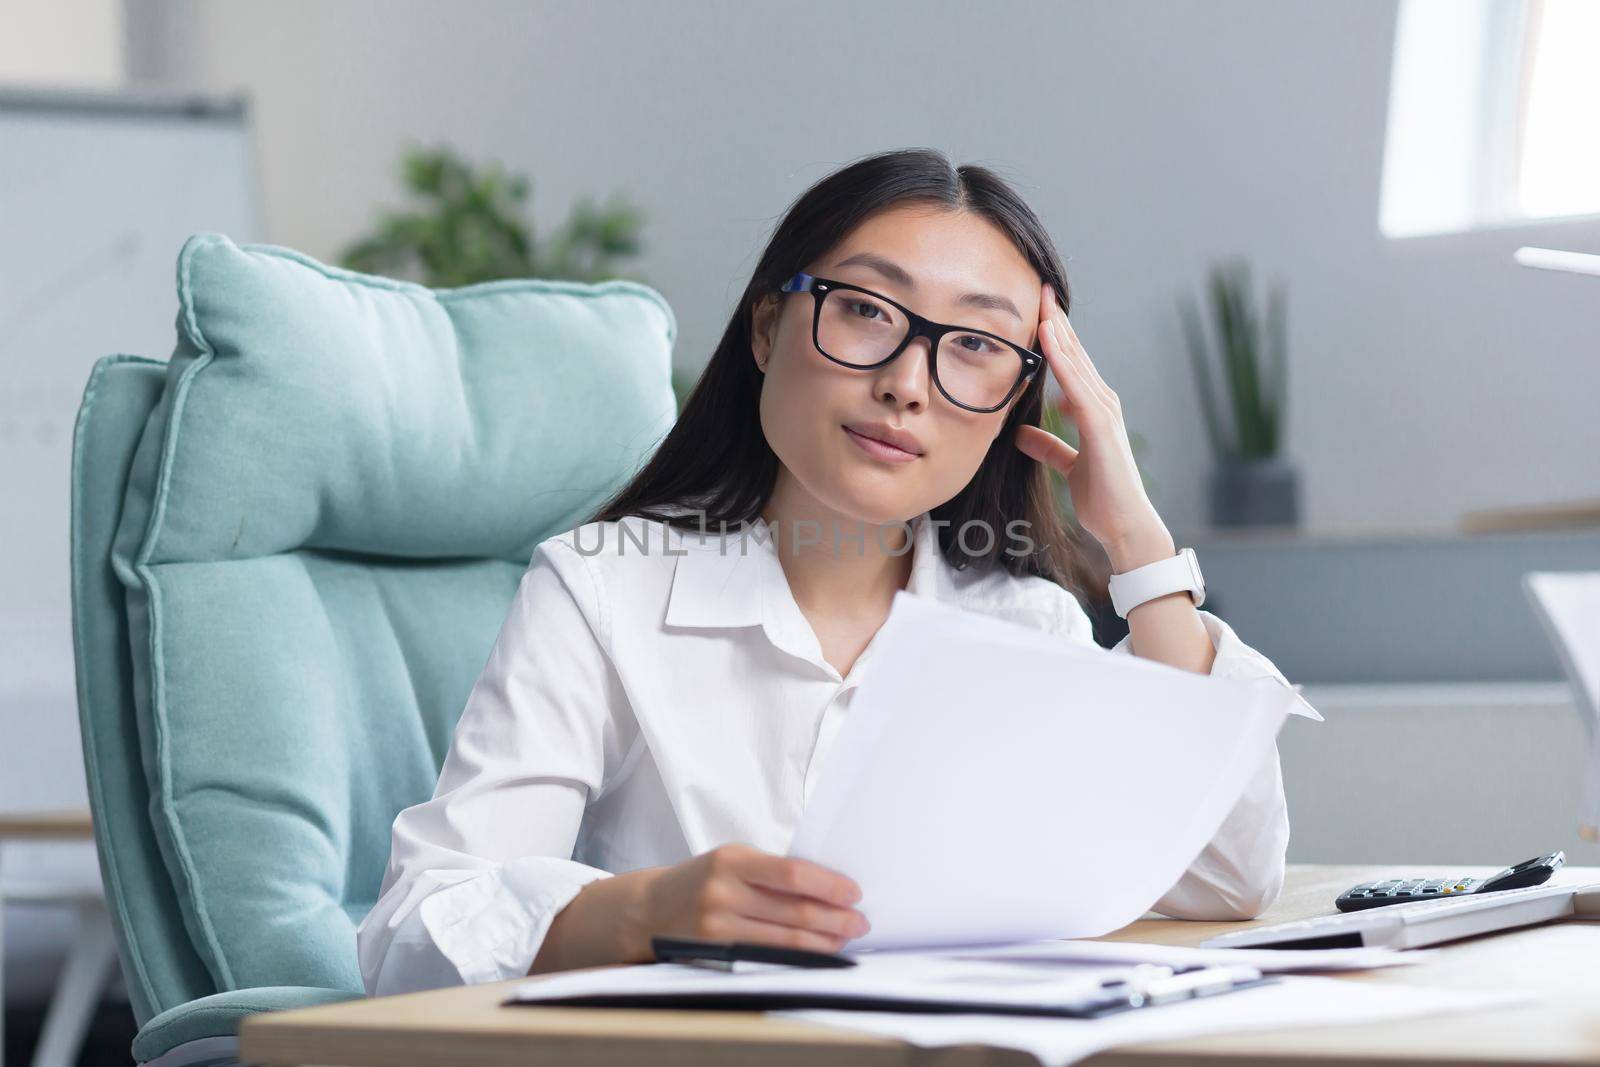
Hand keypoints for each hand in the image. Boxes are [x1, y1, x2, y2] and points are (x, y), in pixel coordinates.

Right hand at [621, 844, 868, 958]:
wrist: (651, 908)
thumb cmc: (703, 880)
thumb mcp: (732, 860)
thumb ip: (772, 871)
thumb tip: (828, 889)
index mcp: (732, 860)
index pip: (792, 874)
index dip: (829, 886)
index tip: (853, 893)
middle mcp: (723, 893)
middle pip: (795, 912)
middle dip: (836, 919)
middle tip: (859, 922)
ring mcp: (718, 928)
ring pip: (786, 942)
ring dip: (824, 943)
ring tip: (845, 939)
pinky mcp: (716, 955)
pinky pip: (768, 959)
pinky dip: (799, 958)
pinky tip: (816, 954)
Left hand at [1013, 283, 1173, 569]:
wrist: (1124, 525)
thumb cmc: (1102, 496)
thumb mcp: (1067, 465)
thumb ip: (1048, 447)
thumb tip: (1019, 433)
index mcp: (1093, 408)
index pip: (1070, 363)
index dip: (1053, 334)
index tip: (1036, 307)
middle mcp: (1102, 403)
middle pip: (1075, 353)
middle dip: (1057, 320)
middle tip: (1040, 286)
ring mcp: (1104, 412)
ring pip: (1077, 363)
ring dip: (1059, 332)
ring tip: (1042, 302)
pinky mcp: (1102, 428)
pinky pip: (1078, 387)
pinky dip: (1064, 362)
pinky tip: (1049, 340)